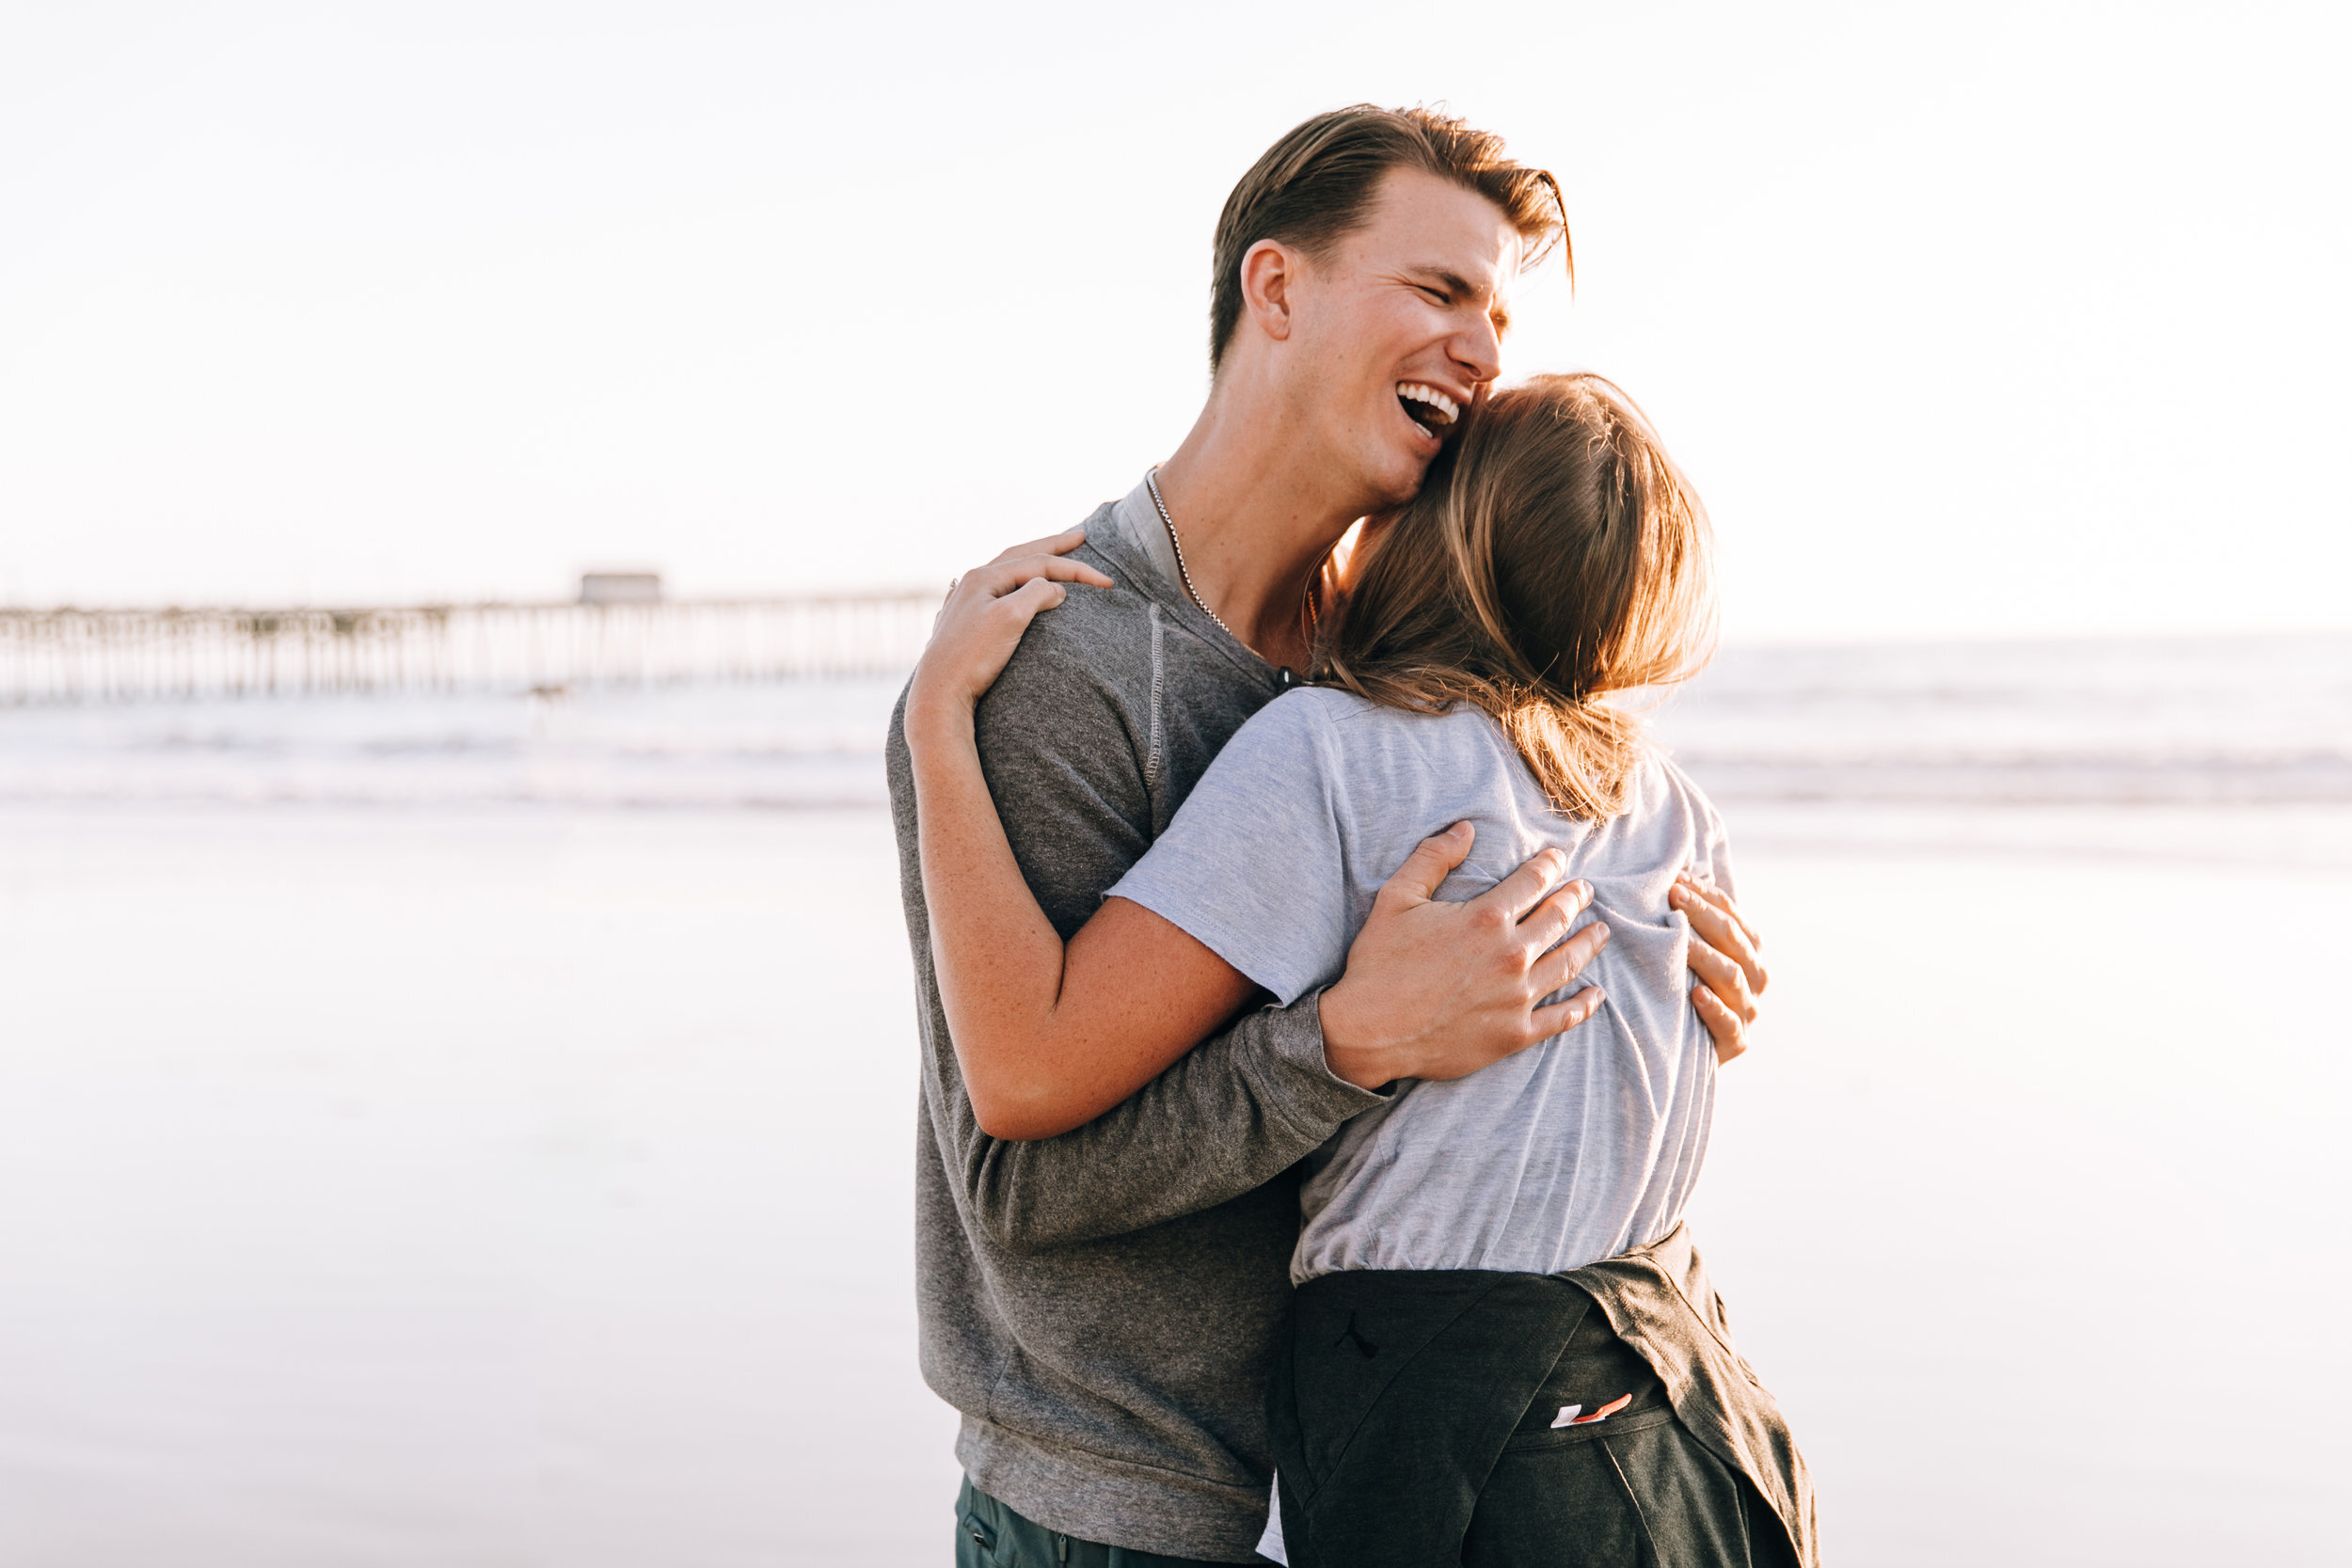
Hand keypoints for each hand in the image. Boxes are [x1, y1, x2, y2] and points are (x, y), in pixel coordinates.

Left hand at [906, 529, 1112, 735]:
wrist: (940, 694)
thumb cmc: (973, 657)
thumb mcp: (1011, 618)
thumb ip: (1037, 594)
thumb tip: (1055, 589)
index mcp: (983, 577)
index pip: (1039, 564)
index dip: (1075, 570)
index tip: (1106, 582)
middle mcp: (971, 583)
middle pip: (1019, 555)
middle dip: (1052, 546)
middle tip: (1080, 537)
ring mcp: (965, 603)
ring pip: (1005, 572)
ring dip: (1030, 562)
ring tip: (1049, 556)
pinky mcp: (963, 624)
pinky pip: (994, 592)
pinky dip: (1014, 583)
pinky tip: (1010, 587)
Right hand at [1319, 822, 1609, 1090]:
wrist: (1369, 1032)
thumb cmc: (1379, 963)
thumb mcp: (1397, 899)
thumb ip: (1432, 858)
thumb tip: (1465, 829)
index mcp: (1486, 918)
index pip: (1533, 882)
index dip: (1549, 865)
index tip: (1558, 858)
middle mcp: (1511, 955)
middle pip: (1557, 918)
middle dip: (1575, 899)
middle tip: (1585, 890)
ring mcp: (1517, 997)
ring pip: (1568, 963)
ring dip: (1588, 943)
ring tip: (1601, 931)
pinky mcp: (1514, 1033)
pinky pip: (1561, 1017)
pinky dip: (1583, 1005)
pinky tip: (1595, 995)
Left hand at [1673, 870, 1766, 1063]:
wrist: (1686, 1051)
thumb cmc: (1684, 991)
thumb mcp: (1692, 956)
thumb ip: (1690, 925)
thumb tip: (1671, 878)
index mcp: (1749, 951)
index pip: (1732, 916)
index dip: (1707, 896)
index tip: (1676, 880)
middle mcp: (1755, 978)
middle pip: (1733, 940)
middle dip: (1703, 915)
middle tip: (1673, 896)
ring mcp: (1748, 1010)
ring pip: (1731, 977)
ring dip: (1705, 956)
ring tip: (1681, 941)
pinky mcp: (1736, 1042)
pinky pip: (1729, 1024)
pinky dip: (1715, 1008)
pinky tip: (1696, 994)